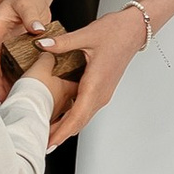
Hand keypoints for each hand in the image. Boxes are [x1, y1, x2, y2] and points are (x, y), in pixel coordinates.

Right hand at [0, 0, 53, 101]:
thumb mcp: (28, 3)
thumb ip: (31, 15)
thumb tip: (37, 28)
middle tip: (0, 96)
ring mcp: (5, 48)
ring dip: (2, 85)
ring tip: (9, 101)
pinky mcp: (14, 53)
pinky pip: (12, 70)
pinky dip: (14, 81)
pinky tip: (21, 93)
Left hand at [42, 6, 149, 150]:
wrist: (134, 30)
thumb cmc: (115, 32)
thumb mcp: (86, 35)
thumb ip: (62, 43)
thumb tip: (41, 44)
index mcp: (96, 83)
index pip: (77, 115)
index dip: (62, 131)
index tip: (49, 142)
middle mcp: (101, 93)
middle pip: (79, 122)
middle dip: (60, 134)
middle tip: (40, 144)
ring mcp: (103, 93)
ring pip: (83, 117)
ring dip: (66, 127)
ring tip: (46, 134)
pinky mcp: (102, 90)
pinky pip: (85, 109)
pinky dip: (72, 117)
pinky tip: (59, 116)